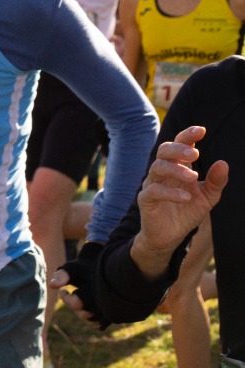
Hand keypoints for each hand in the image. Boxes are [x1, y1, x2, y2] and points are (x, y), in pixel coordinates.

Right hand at [135, 126, 226, 257]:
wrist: (169, 236)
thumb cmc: (186, 212)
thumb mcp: (207, 197)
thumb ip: (215, 181)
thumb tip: (223, 163)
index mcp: (177, 167)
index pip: (179, 145)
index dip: (188, 136)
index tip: (201, 130)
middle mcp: (163, 172)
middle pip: (163, 151)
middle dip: (178, 149)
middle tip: (195, 154)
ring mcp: (152, 185)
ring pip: (157, 168)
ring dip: (176, 170)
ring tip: (193, 177)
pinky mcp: (145, 200)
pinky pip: (154, 191)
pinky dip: (170, 192)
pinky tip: (185, 197)